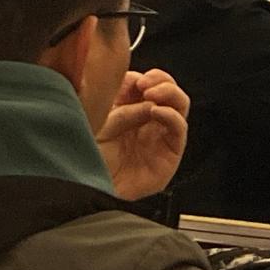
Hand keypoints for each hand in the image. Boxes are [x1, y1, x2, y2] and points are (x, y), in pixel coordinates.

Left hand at [96, 68, 189, 200]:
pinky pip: (180, 130)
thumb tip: (146, 98)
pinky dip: (172, 116)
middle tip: (145, 83)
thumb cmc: (89, 162)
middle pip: (167, 91)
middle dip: (160, 80)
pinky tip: (157, 111)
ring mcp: (160, 137)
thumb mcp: (101, 126)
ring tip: (153, 93)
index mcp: (128, 112)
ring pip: (179, 105)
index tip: (131, 78)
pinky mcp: (170, 154)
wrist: (90, 191)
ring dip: (170, 93)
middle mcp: (147, 122)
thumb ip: (124, 110)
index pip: (145, 85)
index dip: (142, 77)